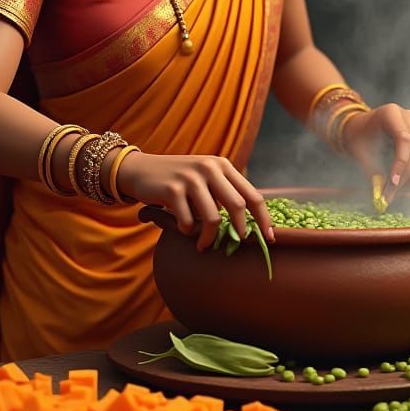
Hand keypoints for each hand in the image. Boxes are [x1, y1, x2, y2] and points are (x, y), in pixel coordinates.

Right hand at [116, 152, 273, 250]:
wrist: (140, 170)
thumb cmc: (177, 180)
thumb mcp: (204, 177)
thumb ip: (224, 192)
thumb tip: (249, 224)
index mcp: (222, 165)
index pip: (252, 194)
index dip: (263, 218)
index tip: (269, 238)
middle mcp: (209, 168)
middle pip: (237, 206)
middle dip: (239, 230)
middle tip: (234, 243)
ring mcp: (190, 178)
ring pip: (213, 219)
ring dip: (209, 238)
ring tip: (202, 244)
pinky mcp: (172, 190)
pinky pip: (189, 222)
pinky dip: (188, 232)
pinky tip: (182, 228)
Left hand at [342, 104, 409, 200]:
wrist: (361, 128)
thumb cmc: (359, 137)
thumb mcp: (360, 152)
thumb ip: (371, 171)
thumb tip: (380, 195)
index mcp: (391, 112)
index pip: (403, 139)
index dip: (401, 162)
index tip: (393, 183)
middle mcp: (409, 116)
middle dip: (406, 174)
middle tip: (393, 193)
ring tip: (397, 190)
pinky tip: (404, 181)